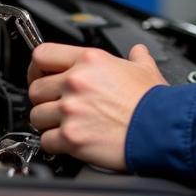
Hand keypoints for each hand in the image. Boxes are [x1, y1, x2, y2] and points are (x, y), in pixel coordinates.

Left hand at [27, 43, 167, 170]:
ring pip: (36, 116)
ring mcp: (71, 110)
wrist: (160, 130)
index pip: (42, 54)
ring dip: (47, 122)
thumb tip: (137, 52)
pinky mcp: (71, 137)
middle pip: (35, 88)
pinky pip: (46, 141)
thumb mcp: (145, 68)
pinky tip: (67, 142)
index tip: (42, 74)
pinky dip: (54, 144)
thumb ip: (137, 57)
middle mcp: (76, 82)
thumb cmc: (153, 102)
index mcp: (89, 60)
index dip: (38, 66)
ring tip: (64, 124)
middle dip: (44, 98)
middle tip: (56, 104)